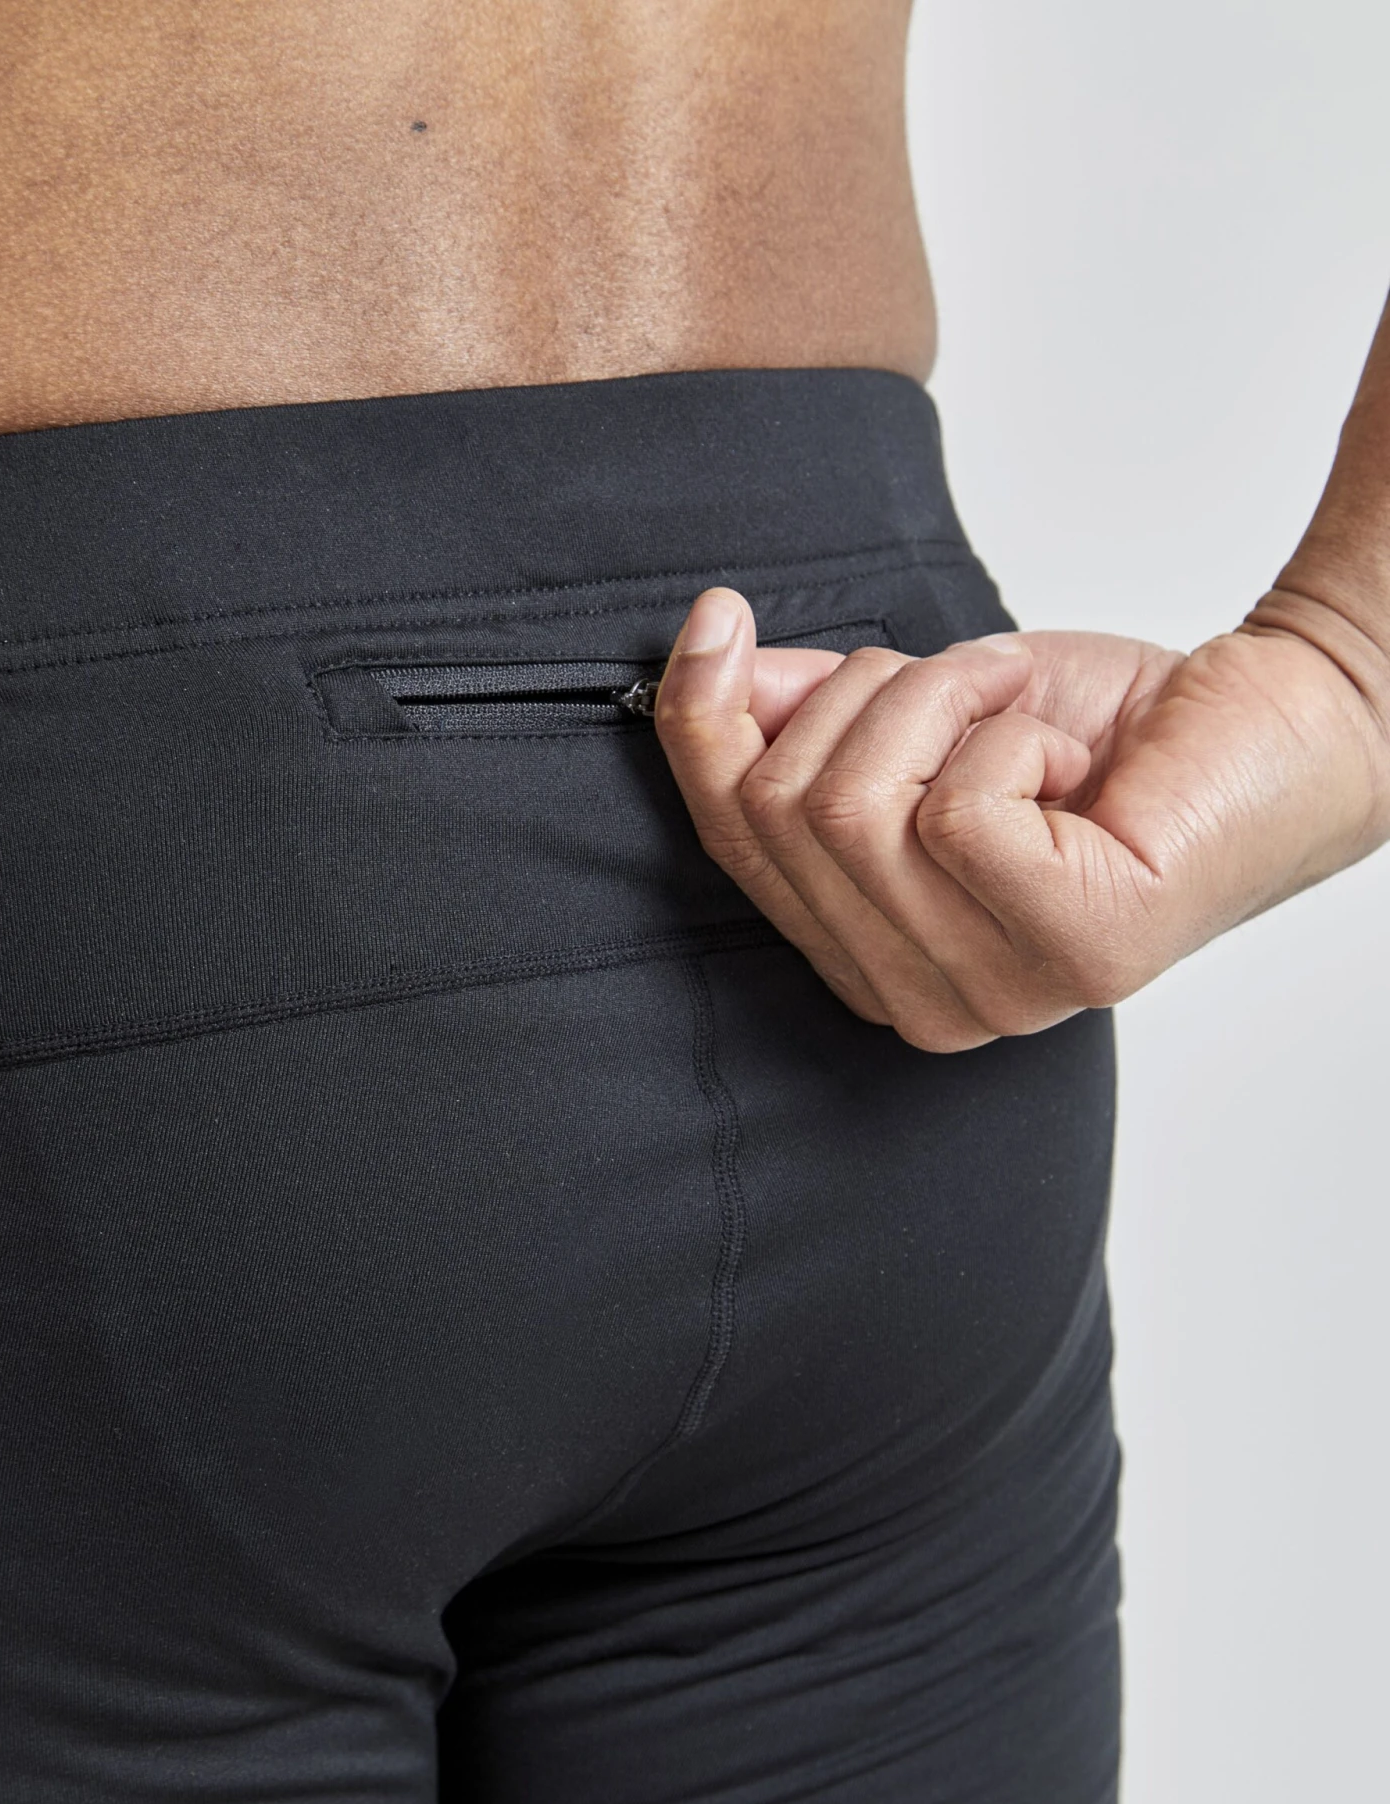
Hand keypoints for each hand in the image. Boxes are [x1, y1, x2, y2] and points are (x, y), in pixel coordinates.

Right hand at [654, 588, 1389, 1050]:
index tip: (717, 620)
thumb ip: (806, 709)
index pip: (731, 847)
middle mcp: (924, 1003)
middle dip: (853, 700)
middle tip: (957, 682)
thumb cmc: (1109, 729)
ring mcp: (1000, 991)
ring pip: (858, 810)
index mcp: (871, 961)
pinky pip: (959, 810)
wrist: (1278, 722)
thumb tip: (711, 669)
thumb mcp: (922, 706)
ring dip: (935, 701)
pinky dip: (1004, 730)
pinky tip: (1064, 752)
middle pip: (781, 820)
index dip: (705, 727)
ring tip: (1013, 706)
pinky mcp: (1076, 949)